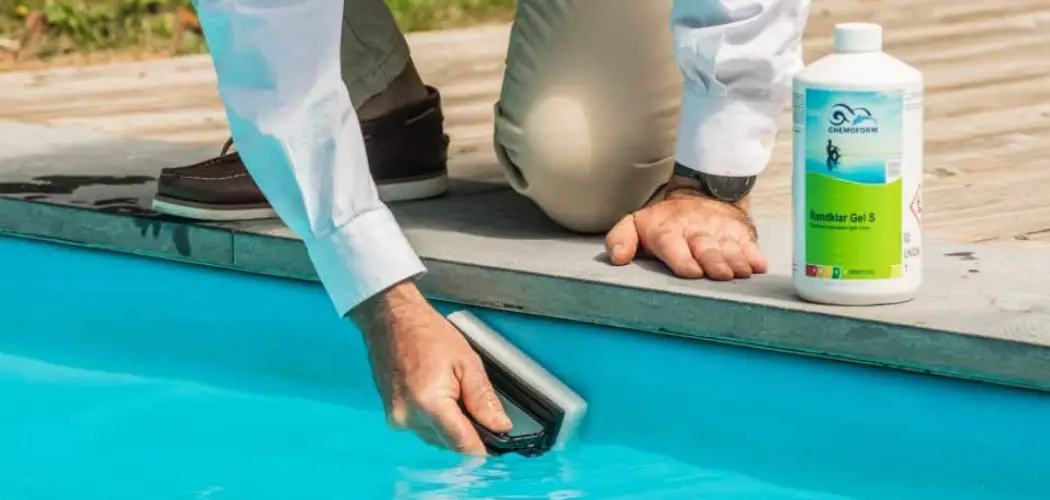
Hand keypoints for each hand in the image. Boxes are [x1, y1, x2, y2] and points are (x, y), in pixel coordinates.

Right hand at [350, 280, 511, 454]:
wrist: (390, 319)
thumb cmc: (426, 333)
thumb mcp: (466, 362)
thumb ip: (483, 398)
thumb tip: (500, 426)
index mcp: (429, 403)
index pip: (462, 444)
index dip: (483, 448)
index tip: (497, 445)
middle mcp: (408, 418)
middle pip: (449, 445)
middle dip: (467, 433)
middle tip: (476, 407)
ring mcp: (397, 420)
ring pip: (435, 440)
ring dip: (450, 427)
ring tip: (454, 395)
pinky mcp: (392, 418)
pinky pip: (422, 430)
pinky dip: (435, 421)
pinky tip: (439, 397)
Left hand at [605, 185, 767, 279]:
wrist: (699, 196)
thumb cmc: (664, 223)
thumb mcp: (636, 224)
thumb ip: (621, 239)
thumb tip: (617, 258)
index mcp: (667, 231)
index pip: (673, 244)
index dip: (683, 259)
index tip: (692, 272)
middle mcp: (695, 230)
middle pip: (706, 248)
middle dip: (714, 261)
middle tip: (720, 275)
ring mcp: (720, 231)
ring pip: (729, 247)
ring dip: (736, 260)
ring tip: (741, 273)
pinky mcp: (740, 232)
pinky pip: (750, 244)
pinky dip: (755, 255)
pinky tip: (759, 267)